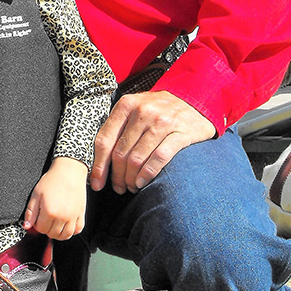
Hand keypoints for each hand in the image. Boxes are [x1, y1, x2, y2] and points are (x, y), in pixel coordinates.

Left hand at [23, 157, 86, 238]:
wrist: (69, 171)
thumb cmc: (52, 180)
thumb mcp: (36, 193)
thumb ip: (30, 212)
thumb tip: (26, 226)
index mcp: (49, 212)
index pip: (41, 229)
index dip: (38, 225)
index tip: (39, 217)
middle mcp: (62, 217)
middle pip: (52, 234)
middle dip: (47, 229)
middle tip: (46, 219)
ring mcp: (73, 216)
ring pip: (65, 236)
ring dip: (59, 233)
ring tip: (55, 225)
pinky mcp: (81, 213)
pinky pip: (78, 230)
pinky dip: (72, 231)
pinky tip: (67, 224)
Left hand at [89, 90, 214, 194]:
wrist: (194, 102)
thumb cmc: (158, 111)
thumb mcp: (136, 109)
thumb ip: (118, 127)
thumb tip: (98, 161)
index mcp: (126, 105)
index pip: (105, 140)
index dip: (98, 166)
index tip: (96, 184)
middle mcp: (143, 111)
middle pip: (120, 153)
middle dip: (117, 176)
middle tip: (119, 188)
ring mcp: (163, 121)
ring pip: (137, 158)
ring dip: (131, 179)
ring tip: (131, 187)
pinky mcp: (181, 132)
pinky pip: (159, 158)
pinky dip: (148, 174)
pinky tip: (142, 182)